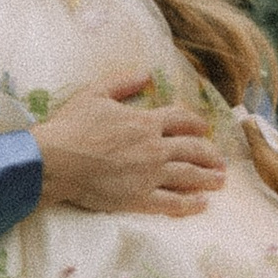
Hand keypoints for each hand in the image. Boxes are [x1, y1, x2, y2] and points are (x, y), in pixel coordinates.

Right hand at [35, 73, 222, 218]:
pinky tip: (202, 204)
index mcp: (145, 122)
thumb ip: (123, 82)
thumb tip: (146, 73)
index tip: (204, 128)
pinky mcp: (140, 198)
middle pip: (193, 149)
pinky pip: (173, 203)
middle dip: (210, 154)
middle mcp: (155, 148)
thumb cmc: (72, 126)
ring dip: (208, 178)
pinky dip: (191, 204)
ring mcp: (150, 174)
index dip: (196, 123)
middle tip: (220, 160)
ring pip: (189, 176)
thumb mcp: (96, 94)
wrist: (57, 160)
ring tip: (220, 181)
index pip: (181, 120)